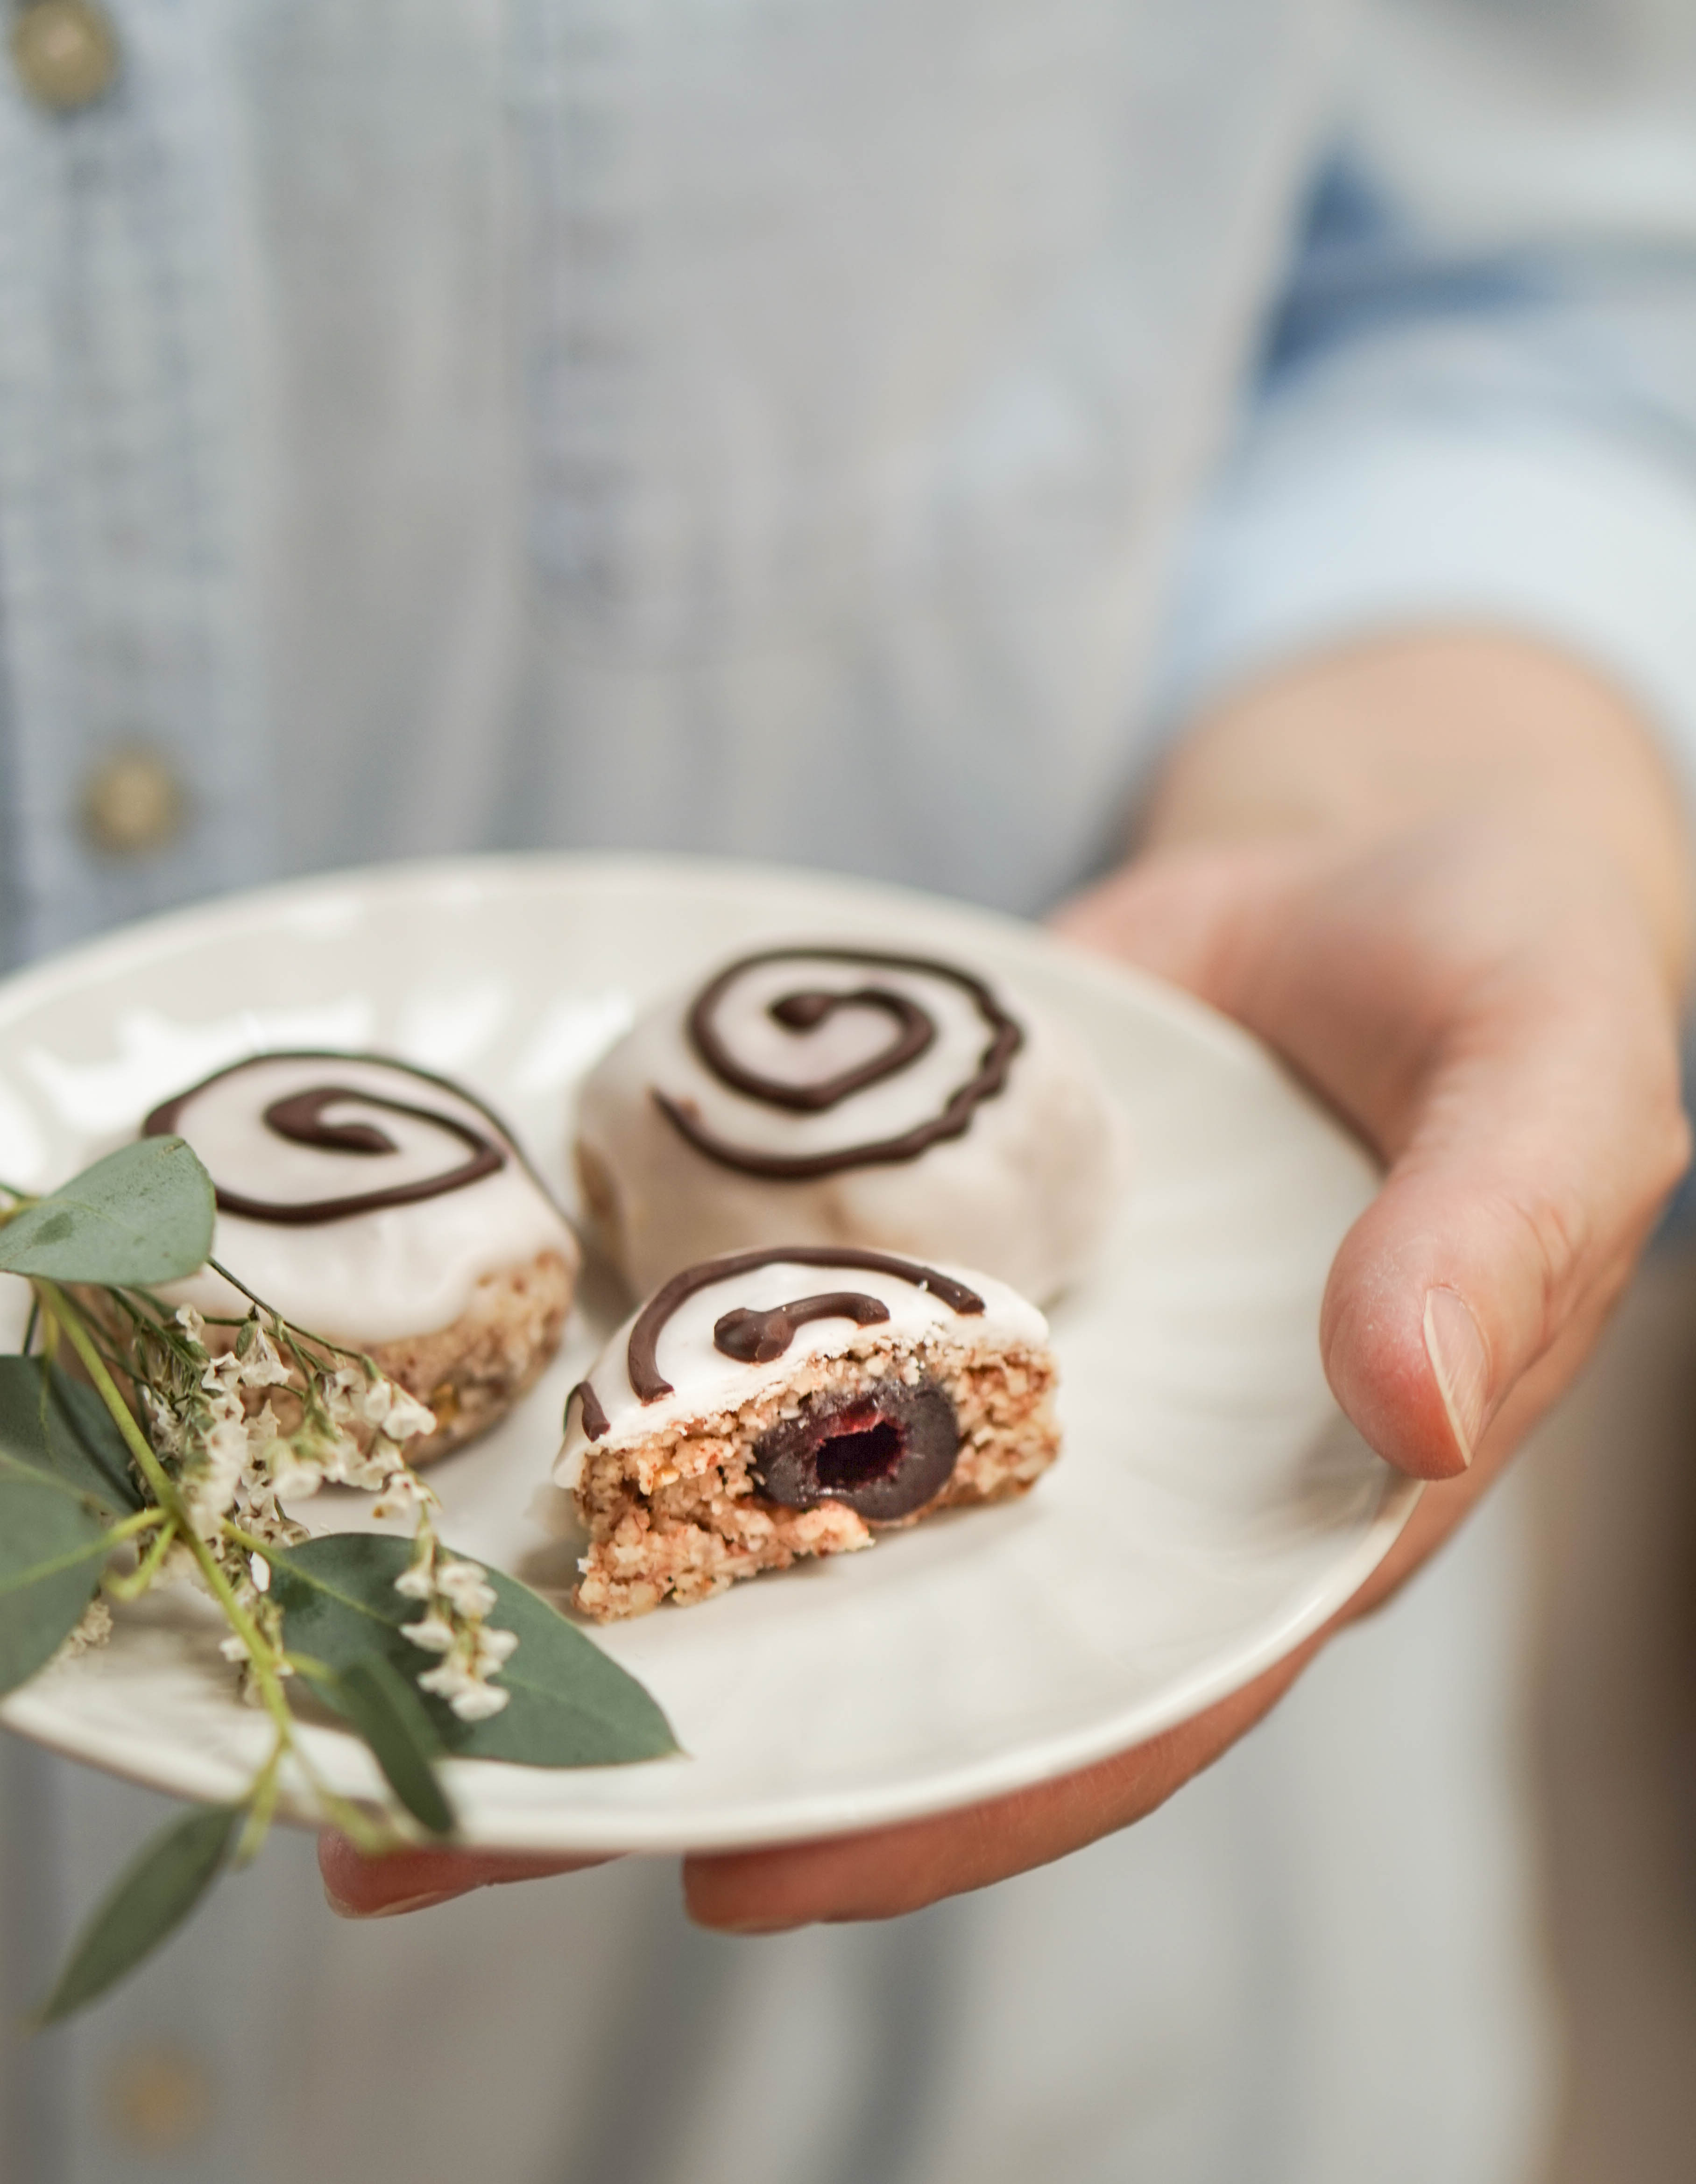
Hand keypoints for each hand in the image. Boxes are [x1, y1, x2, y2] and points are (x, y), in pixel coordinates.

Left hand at [322, 635, 1691, 1929]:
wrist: (1380, 869)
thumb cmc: (1510, 976)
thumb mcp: (1555, 1082)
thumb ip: (1499, 1236)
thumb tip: (1416, 1408)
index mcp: (1286, 1512)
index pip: (1116, 1707)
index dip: (946, 1805)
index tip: (741, 1864)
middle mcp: (1121, 1475)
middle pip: (905, 1646)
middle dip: (690, 1741)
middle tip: (433, 1827)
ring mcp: (1005, 1364)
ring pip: (804, 1506)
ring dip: (612, 1584)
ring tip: (377, 1658)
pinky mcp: (926, 1249)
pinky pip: (783, 1328)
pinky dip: (651, 1377)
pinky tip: (484, 1408)